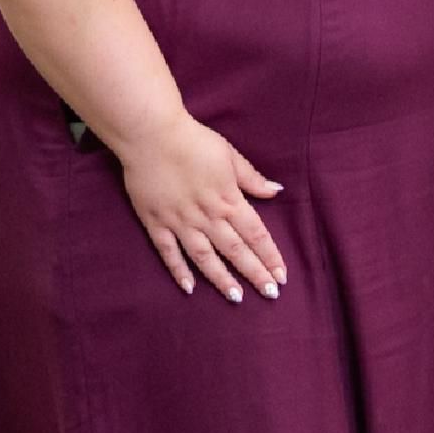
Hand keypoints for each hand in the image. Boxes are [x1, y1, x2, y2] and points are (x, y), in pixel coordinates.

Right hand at [113, 113, 286, 302]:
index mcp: (228, 199)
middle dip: (255, 274)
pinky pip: (169, 253)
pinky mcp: (156, 223)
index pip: (256, 234)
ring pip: (205, 258)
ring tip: (236, 298)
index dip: (270, 256)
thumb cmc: (193, 140)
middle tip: (270, 294)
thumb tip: (276, 190)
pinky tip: (189, 288)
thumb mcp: (229, 154)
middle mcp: (207, 216)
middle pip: (236, 250)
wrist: (150, 134)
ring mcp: (180, 222)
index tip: (282, 275)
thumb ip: (251, 177)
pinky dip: (178, 271)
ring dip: (221, 279)